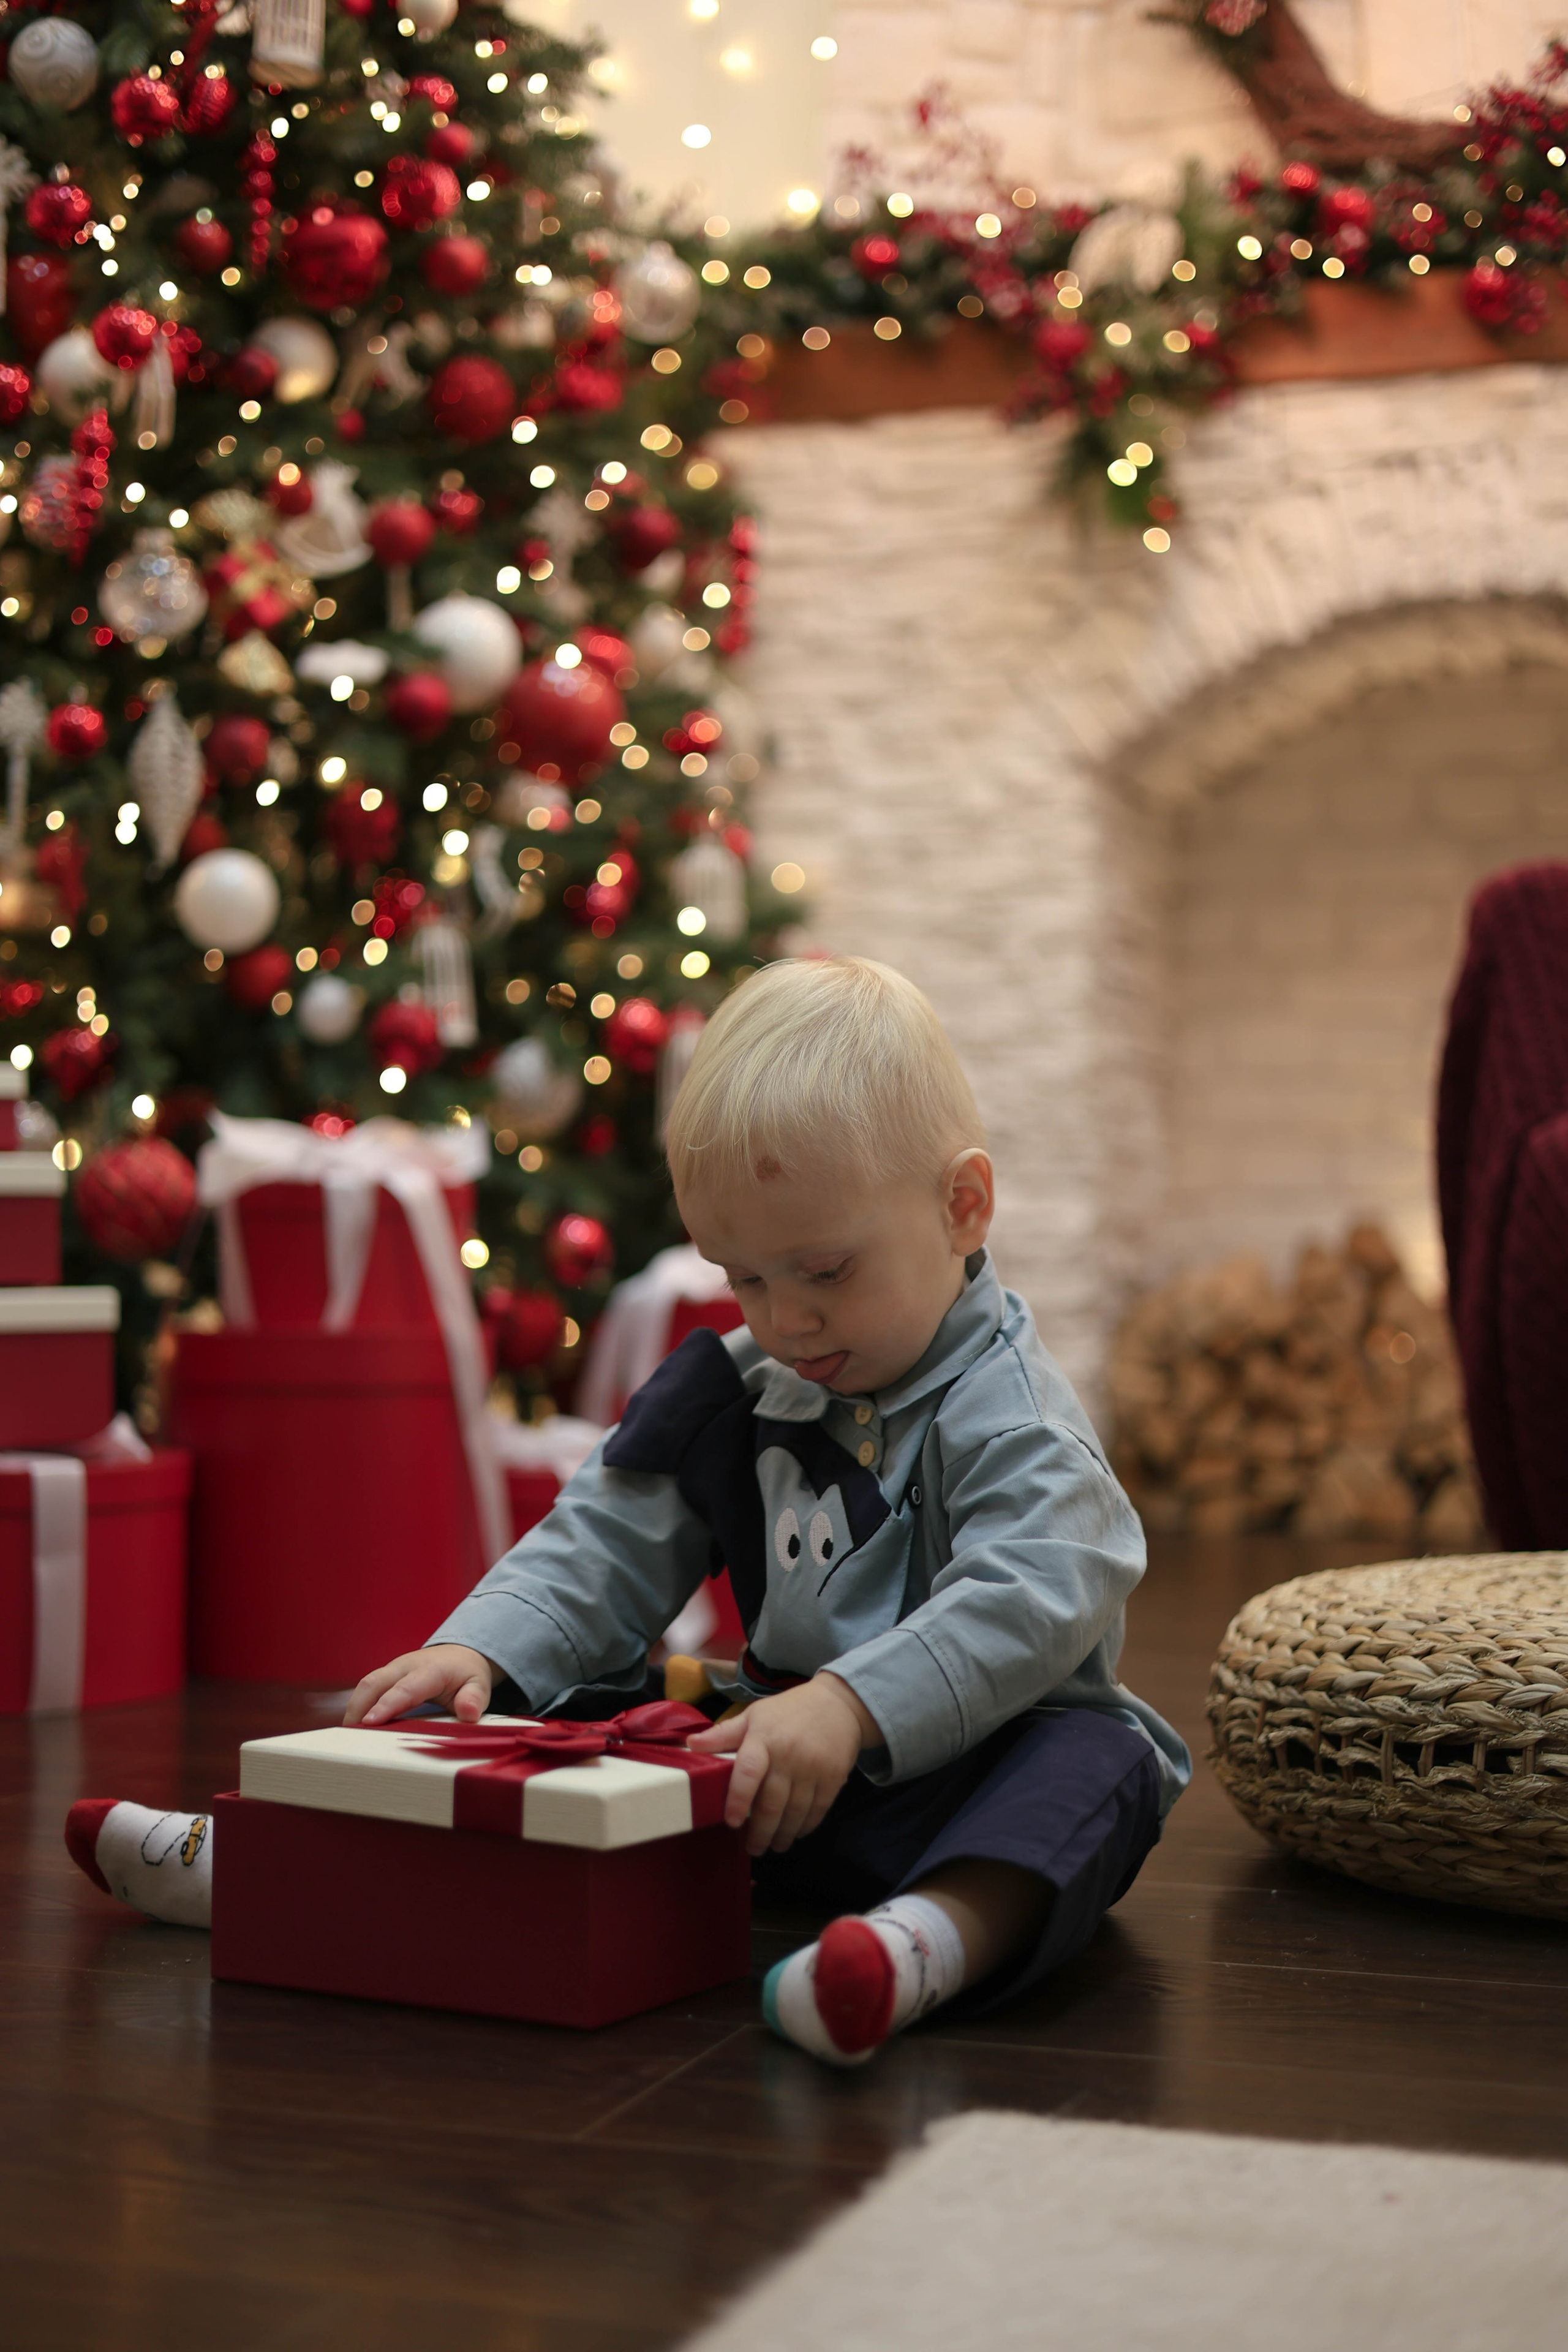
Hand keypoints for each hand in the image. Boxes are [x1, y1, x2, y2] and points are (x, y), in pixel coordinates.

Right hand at [344, 1643, 496, 1726]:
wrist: (459, 1654)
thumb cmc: (467, 1674)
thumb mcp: (479, 1685)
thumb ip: (474, 1699)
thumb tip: (469, 1713)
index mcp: (430, 1670)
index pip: (405, 1688)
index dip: (387, 1705)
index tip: (370, 1722)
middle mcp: (406, 1666)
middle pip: (375, 1682)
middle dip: (359, 1707)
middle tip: (350, 1735)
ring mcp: (393, 1670)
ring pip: (366, 1685)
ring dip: (354, 1708)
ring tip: (347, 1736)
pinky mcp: (386, 1677)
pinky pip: (367, 1689)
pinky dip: (358, 1707)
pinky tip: (354, 1728)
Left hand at [685, 1673, 880, 1856]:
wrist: (839, 1703)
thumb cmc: (789, 1711)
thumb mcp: (755, 1715)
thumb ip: (724, 1734)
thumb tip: (690, 1745)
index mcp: (764, 1738)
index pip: (749, 1772)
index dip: (739, 1799)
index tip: (732, 1822)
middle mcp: (789, 1755)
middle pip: (772, 1802)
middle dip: (760, 1832)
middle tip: (752, 1848)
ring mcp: (813, 1768)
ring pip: (795, 1812)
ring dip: (782, 1834)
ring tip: (773, 1846)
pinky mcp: (833, 1778)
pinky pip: (818, 1810)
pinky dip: (805, 1826)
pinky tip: (795, 1832)